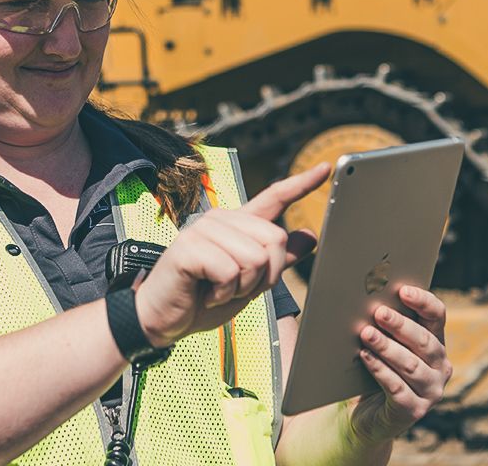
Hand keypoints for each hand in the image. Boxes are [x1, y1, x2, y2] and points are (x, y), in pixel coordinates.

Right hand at [134, 163, 329, 347]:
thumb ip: (277, 259)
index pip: (273, 198)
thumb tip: (310, 236)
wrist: (162, 318)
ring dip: (241, 288)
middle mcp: (220, 220)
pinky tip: (205, 292)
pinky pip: (231, 271)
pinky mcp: (189, 247)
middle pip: (274, 240)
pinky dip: (224, 292)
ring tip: (217, 289)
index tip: (326, 168)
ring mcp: (203, 230)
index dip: (301, 184)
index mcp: (236, 225)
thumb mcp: (249, 282)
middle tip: (236, 288)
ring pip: (255, 259)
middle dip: (265, 275)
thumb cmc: (202, 298)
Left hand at [347, 286, 451, 447]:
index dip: (423, 302)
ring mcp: (431, 391)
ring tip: (366, 333)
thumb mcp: (381, 343)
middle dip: (400, 325)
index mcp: (435, 343)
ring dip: (387, 347)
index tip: (403, 290)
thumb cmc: (375, 369)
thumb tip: (361, 297)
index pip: (437, 316)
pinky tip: (364, 357)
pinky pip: (397, 388)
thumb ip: (380, 322)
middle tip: (378, 312)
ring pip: (411, 365)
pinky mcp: (413, 411)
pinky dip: (380, 370)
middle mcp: (441, 367)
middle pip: (424, 341)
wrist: (367, 415)